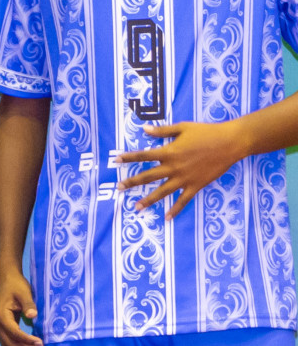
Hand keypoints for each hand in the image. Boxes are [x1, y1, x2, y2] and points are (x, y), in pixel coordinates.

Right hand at [0, 265, 42, 345]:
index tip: (41, 342)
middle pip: (10, 345)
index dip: (27, 340)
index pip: (14, 334)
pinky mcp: (3, 332)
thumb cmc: (15, 286)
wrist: (6, 281)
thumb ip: (28, 304)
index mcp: (1, 316)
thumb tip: (33, 315)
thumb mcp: (24, 292)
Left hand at [117, 120, 252, 218]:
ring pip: (162, 192)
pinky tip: (166, 218)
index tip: (116, 160)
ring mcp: (185, 178)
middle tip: (118, 188)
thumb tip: (144, 129)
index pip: (143, 155)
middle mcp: (174, 167)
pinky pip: (183, 200)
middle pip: (148, 176)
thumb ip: (162, 131)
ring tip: (136, 207)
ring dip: (148, 200)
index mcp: (169, 151)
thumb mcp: (182, 127)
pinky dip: (175, 210)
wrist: (230, 143)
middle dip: (132, 182)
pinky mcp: (196, 186)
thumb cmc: (206, 132)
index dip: (129, 157)